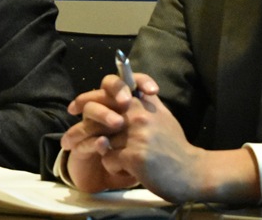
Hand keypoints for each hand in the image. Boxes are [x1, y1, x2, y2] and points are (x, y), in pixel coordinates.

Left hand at [63, 72, 259, 203]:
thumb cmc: (175, 146)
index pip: (110, 87)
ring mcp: (136, 134)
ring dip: (107, 152)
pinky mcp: (134, 156)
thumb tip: (134, 87)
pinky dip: (114, 166)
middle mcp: (138, 114)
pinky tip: (127, 169)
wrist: (194, 173)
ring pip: (101, 140)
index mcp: (143, 103)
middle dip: (82, 128)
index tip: (74, 108)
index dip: (88, 97)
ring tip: (119, 159)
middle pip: (96, 113)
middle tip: (67, 140)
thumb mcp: (163, 116)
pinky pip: (108, 159)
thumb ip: (146, 101)